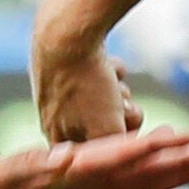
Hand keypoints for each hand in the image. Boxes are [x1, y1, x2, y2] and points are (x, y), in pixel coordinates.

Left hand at [0, 123, 188, 188]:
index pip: (118, 153)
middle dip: (180, 159)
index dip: (149, 146)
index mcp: (73, 166)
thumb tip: (67, 155)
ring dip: (179, 180)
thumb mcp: (2, 179)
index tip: (180, 137)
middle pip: (144, 168)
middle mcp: (90, 181)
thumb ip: (33, 166)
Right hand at [30, 16, 140, 142]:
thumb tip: (133, 153)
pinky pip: (105, 74)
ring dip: (119, 91)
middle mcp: (55, 116)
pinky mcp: (71, 63)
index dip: (117, 138)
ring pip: (109, 99)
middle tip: (121, 103)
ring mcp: (62, 88)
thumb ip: (118, 150)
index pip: (98, 154)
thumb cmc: (86, 87)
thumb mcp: (106, 130)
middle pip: (107, 126)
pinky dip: (112, 69)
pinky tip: (107, 62)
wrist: (68, 34)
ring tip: (111, 80)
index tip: (126, 127)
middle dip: (120, 113)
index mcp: (57, 138)